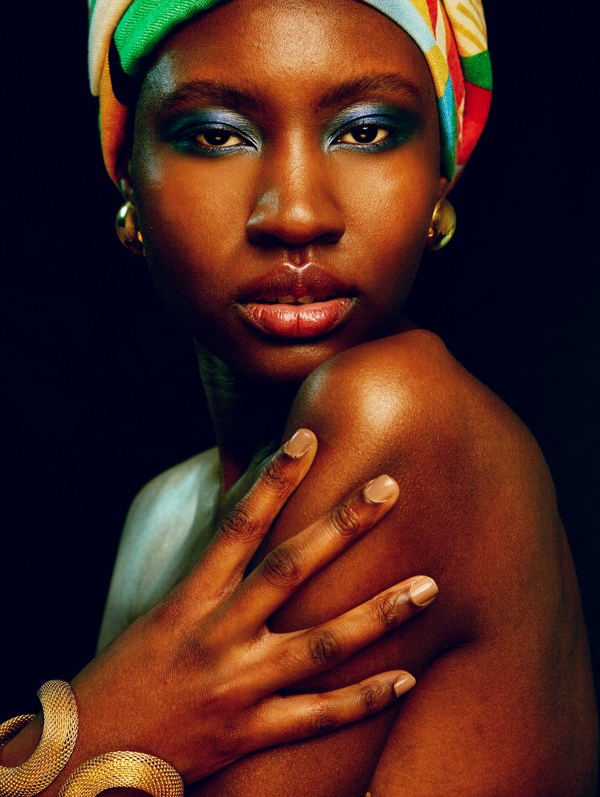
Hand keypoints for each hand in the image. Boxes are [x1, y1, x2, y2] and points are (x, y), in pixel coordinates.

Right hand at [4, 429, 437, 789]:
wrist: (90, 754)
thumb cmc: (127, 675)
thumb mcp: (160, 613)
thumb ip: (208, 576)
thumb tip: (247, 530)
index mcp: (189, 599)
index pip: (239, 524)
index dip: (274, 479)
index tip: (306, 438)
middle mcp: (218, 635)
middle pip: (291, 569)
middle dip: (343, 525)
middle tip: (389, 486)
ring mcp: (238, 686)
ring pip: (321, 644)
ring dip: (379, 614)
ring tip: (428, 586)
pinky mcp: (250, 733)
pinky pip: (318, 716)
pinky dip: (364, 697)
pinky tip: (406, 676)